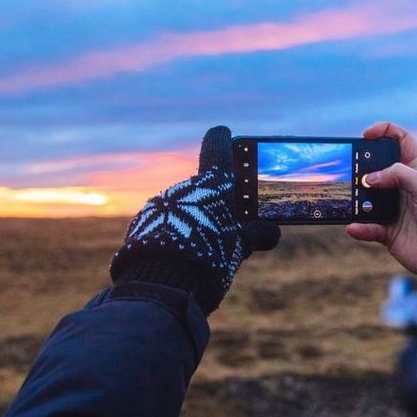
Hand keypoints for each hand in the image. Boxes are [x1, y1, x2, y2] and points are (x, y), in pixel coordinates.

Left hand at [111, 126, 279, 313]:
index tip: (225, 134)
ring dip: (194, 219)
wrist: (160, 283)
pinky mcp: (143, 224)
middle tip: (231, 217)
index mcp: (212, 184)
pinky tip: (182, 254)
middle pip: (203, 186)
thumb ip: (256, 236)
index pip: (218, 146)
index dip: (224, 140)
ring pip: (183, 207)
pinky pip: (165, 223)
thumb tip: (273, 232)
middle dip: (215, 199)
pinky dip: (175, 232)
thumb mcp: (239, 247)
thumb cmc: (209, 256)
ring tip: (206, 246)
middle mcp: (184, 188)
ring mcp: (161, 205)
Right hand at [346, 122, 416, 283]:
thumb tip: (369, 178)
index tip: (366, 135)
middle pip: (377, 168)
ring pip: (367, 198)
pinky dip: (359, 227)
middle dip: (362, 166)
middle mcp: (405, 187)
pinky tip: (354, 227)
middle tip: (351, 169)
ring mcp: (395, 209)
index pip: (400, 141)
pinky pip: (367, 226)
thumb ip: (398, 175)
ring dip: (357, 199)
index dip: (384, 132)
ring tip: (351, 200)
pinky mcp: (388, 232)